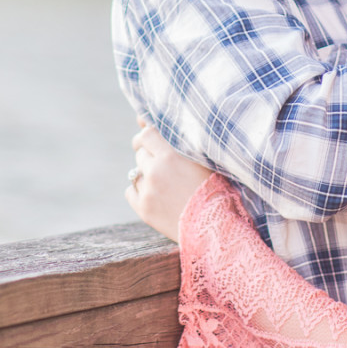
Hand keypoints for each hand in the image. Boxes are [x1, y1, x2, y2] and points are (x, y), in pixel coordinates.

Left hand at [125, 121, 211, 241]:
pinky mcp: (143, 209)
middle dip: (149, 157)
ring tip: (164, 185)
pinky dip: (139, 192)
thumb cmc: (215, 189)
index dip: (147, 136)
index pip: (147, 134)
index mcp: (171, 155)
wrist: (215, 226)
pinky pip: (130, 191)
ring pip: (135, 172)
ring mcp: (148, 190)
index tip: (148, 141)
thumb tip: (145, 121)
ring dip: (145, 174)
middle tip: (163, 167)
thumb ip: (178, 141)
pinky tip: (155, 196)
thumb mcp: (202, 160)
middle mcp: (155, 170)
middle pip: (140, 154)